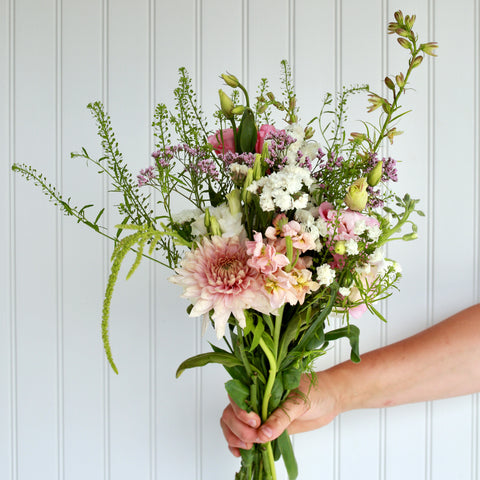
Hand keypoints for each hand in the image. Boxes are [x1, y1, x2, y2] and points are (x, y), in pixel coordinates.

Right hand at [220, 372, 340, 456]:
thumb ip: (282, 417)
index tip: (255, 421)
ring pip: (232, 424)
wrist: (330, 400)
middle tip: (255, 437)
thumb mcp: (299, 401)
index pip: (238, 395)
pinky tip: (241, 452)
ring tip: (249, 447)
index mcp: (261, 384)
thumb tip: (264, 434)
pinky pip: (243, 436)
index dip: (240, 410)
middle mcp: (256, 398)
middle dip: (238, 428)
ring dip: (235, 438)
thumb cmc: (316, 391)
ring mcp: (258, 413)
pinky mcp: (264, 427)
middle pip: (231, 413)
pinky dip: (237, 445)